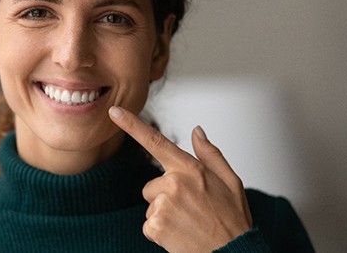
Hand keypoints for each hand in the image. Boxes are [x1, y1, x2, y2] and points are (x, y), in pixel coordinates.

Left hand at [108, 106, 251, 252]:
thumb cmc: (232, 220)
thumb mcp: (230, 181)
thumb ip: (209, 154)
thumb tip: (196, 131)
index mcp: (190, 168)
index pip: (155, 141)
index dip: (131, 124)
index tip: (113, 111)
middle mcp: (173, 183)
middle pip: (152, 186)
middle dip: (165, 197)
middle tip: (190, 210)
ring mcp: (163, 204)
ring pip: (151, 206)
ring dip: (164, 215)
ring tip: (188, 224)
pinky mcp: (156, 225)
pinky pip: (148, 225)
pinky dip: (161, 232)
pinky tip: (180, 235)